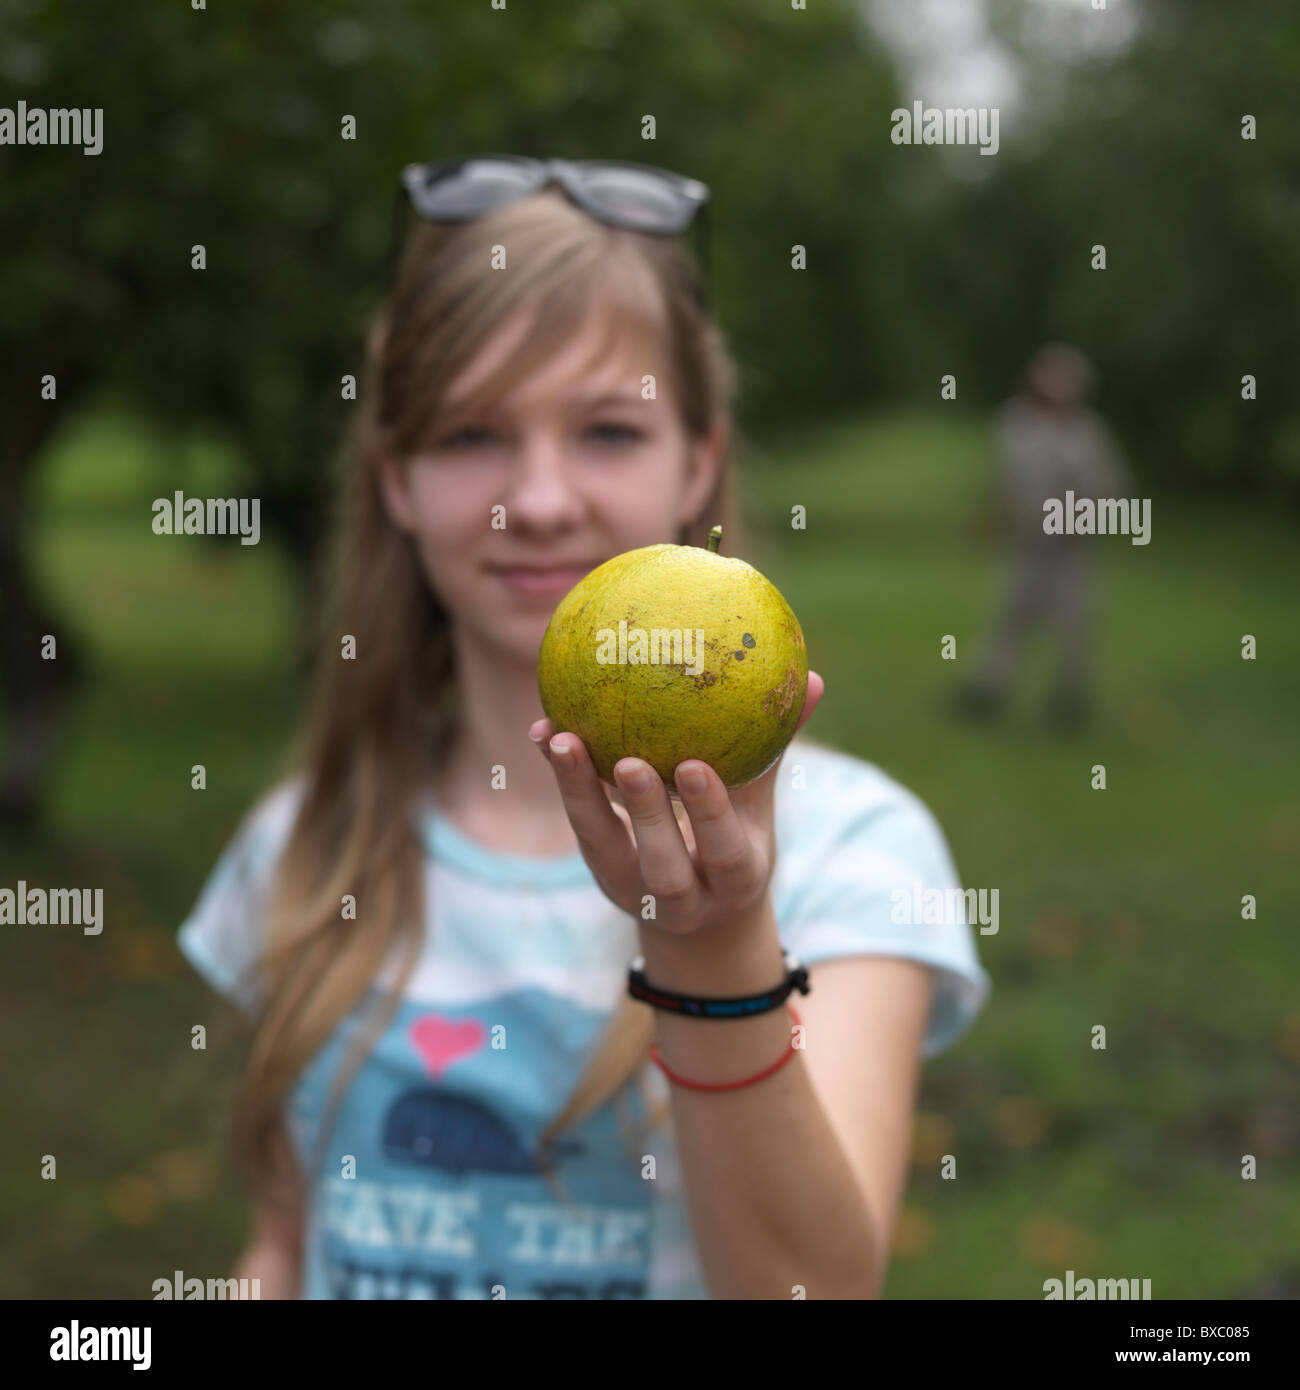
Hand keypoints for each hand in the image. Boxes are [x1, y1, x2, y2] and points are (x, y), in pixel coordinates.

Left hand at [529, 671, 823, 937]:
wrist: (700, 916)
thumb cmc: (736, 842)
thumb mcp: (760, 808)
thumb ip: (774, 751)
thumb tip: (814, 678)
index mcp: (734, 880)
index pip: (724, 851)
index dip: (708, 813)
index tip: (693, 766)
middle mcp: (683, 897)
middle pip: (662, 864)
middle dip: (644, 813)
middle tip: (627, 759)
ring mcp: (634, 890)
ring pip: (605, 848)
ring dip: (581, 793)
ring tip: (563, 739)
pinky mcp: (600, 871)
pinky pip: (579, 823)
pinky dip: (562, 779)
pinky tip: (544, 733)